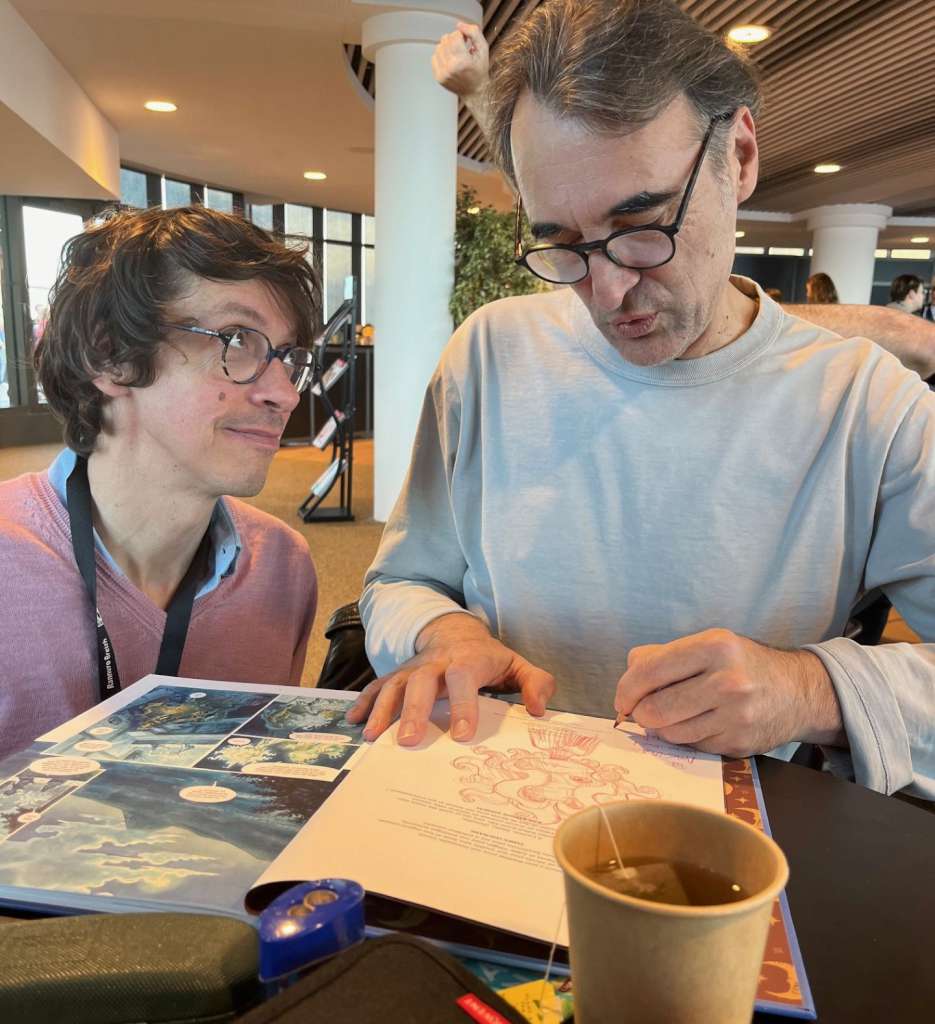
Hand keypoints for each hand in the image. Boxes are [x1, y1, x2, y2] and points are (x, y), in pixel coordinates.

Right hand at [345, 612, 553, 746]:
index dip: (462, 706)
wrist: (456, 632)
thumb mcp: (517, 666)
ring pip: (394, 684)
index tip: (460, 735)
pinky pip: (377, 685)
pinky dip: (365, 702)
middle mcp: (436, 663)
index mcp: (468, 661)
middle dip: (415, 710)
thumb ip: (536, 684)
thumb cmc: (489, 658)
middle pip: (422, 682)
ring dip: (383, 709)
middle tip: (410, 741)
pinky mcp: (397, 674)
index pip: (464, 680)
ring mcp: (413, 668)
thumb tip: (539, 710)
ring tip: (373, 737)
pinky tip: (354, 722)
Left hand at [432, 22, 489, 97]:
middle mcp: (451, 68)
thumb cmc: (480, 69)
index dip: (462, 35)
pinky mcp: (438, 77)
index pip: (455, 35)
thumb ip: (474, 32)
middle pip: (446, 39)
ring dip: (447, 47)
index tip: (467, 42)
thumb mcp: (483, 48)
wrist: (475, 92)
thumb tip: (458, 25)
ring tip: (457, 54)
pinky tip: (450, 60)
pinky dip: (442, 55)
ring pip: (439, 47)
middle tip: (462, 47)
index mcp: (462, 61)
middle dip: (454, 40)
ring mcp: (443, 74)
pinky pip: (434, 57)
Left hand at [615, 629, 844, 757]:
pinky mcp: (739, 744)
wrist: (799, 691)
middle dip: (640, 713)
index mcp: (714, 647)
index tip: (622, 699)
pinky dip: (686, 738)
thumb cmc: (742, 664)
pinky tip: (696, 724)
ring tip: (672, 715)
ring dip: (661, 728)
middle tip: (641, 711)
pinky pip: (692, 746)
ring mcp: (735, 716)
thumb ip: (662, 655)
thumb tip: (628, 676)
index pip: (649, 671)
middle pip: (655, 709)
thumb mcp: (708, 644)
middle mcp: (727, 681)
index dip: (626, 689)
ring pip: (670, 733)